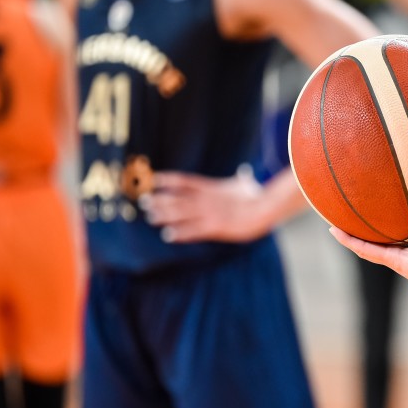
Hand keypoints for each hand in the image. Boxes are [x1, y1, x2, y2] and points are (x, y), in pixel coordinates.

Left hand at [140, 167, 273, 242]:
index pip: (185, 181)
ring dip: (165, 215)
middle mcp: (206, 199)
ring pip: (182, 213)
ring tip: (150, 216)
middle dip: (160, 200)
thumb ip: (241, 178)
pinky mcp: (215, 227)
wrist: (264, 207)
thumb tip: (244, 171)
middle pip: (178, 198)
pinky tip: (168, 235)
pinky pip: (193, 231)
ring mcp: (209, 213)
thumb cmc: (257, 196)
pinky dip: (180, 233)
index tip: (154, 179)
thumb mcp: (246, 184)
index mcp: (212, 188)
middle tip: (143, 201)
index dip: (169, 180)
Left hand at [330, 213, 407, 311]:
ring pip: (379, 246)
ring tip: (359, 222)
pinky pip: (394, 244)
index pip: (362, 248)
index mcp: (392, 259)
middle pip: (365, 248)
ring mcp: (403, 260)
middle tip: (337, 223)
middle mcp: (394, 260)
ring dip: (367, 236)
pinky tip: (393, 226)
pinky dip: (387, 235)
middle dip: (351, 237)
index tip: (331, 229)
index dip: (346, 239)